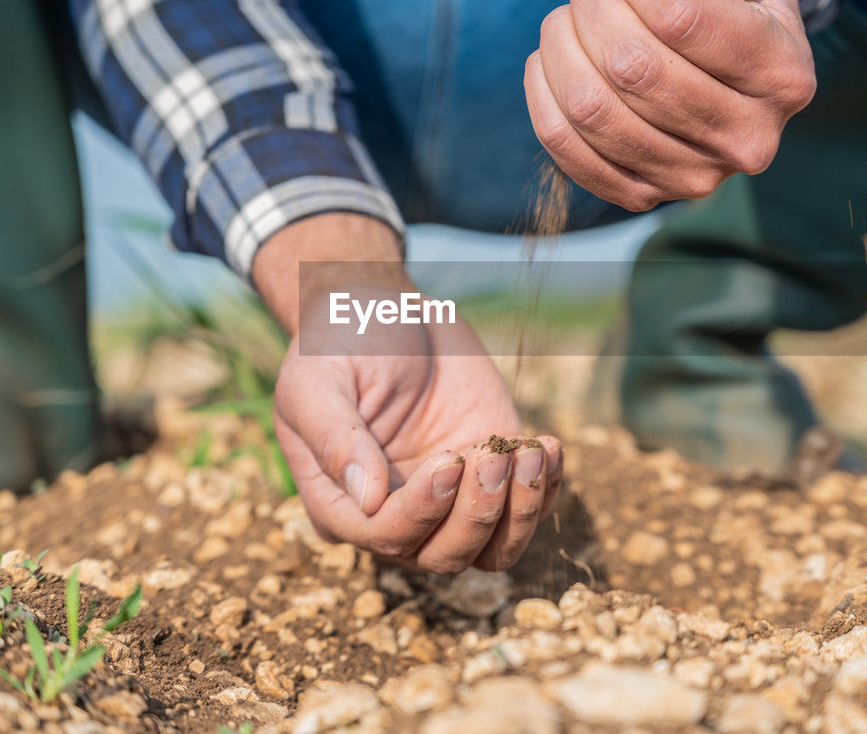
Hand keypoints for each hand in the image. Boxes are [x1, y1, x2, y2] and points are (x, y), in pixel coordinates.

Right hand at [254, 215, 563, 573]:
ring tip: (530, 452)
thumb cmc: (341, 342)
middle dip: (475, 514)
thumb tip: (369, 499)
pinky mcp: (493, 479)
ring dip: (519, 511)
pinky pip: (526, 514)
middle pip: (443, 555)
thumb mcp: (319, 380)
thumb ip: (336, 438)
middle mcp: (396, 516)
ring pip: (492, 551)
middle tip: (491, 455)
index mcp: (341, 503)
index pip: (386, 537)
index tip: (449, 460)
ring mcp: (449, 503)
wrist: (387, 311)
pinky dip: (544, 490)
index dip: (422, 510)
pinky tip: (547, 447)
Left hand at [525, 0, 814, 210]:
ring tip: (571, 19)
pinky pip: (567, 151)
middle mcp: (751, 139)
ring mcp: (696, 177)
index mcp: (786, 73)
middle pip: (631, 68)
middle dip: (593, 10)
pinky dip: (545, 95)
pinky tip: (552, 62)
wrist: (705, 33)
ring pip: (592, 109)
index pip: (679, 22)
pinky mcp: (643, 195)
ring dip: (561, 48)